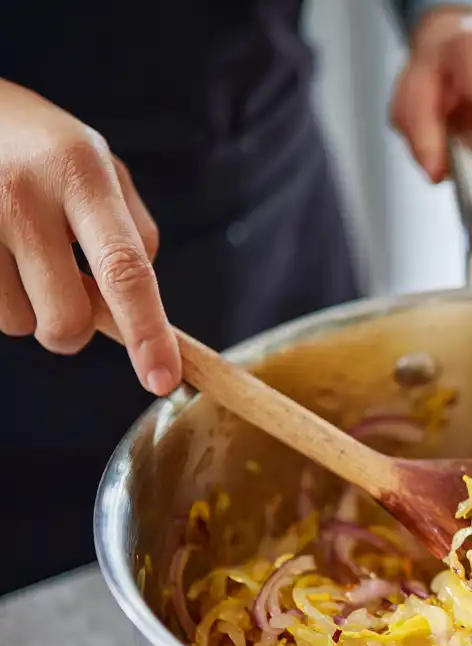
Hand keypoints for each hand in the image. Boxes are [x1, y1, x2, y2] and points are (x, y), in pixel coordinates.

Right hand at [0, 79, 179, 393]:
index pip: (125, 269)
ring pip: (19, 323)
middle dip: (76, 330)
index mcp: (81, 173)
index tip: (163, 379)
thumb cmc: (39, 147)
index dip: (148, 333)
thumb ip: (134, 234)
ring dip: (27, 308)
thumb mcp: (99, 166)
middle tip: (67, 290)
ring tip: (16, 252)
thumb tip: (142, 307)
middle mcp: (23, 192)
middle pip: (68, 319)